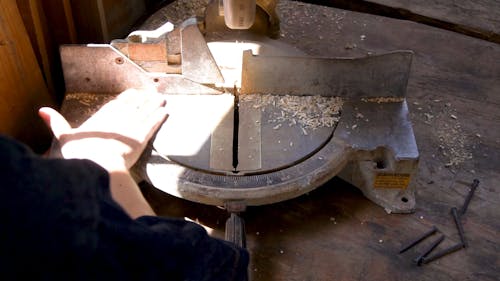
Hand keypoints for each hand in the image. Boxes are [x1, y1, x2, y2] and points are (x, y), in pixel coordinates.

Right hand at [39, 89, 167, 170]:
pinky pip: (152, 123)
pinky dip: (159, 116)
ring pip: (144, 111)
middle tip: (151, 94)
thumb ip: (56, 123)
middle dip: (142, 99)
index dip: (126, 98)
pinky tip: (164, 111)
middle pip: (133, 105)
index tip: (133, 93)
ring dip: (154, 104)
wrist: (97, 165)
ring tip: (161, 99)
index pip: (116, 104)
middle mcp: (117, 118)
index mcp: (100, 117)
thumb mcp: (64, 137)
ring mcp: (130, 126)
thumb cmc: (79, 154)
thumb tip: (42, 110)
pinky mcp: (141, 137)